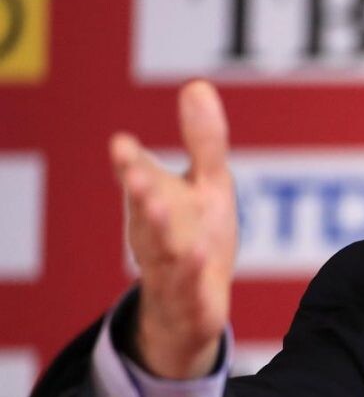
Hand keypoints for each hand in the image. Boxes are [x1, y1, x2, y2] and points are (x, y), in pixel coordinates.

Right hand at [110, 80, 236, 379]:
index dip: (131, 165)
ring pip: (163, 254)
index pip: (140, 181)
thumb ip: (204, 142)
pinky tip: (202, 259)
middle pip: (147, 216)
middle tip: (137, 176)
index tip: (122, 144)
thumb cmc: (197, 237)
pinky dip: (193, 279)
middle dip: (141, 196)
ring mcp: (172, 273)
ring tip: (159, 211)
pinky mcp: (192, 304)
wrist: (191, 311)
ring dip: (160, 234)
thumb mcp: (208, 187)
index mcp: (156, 206)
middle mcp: (157, 238)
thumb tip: (197, 84)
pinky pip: (191, 294)